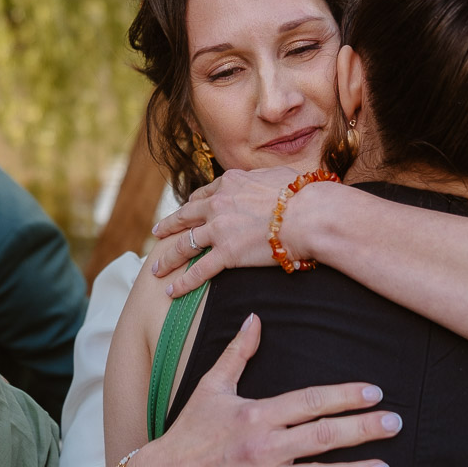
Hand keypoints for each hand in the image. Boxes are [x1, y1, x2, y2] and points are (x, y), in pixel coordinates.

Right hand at [124, 313, 398, 466]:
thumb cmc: (190, 430)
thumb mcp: (211, 387)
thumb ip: (237, 353)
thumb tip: (255, 318)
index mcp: (254, 414)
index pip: (309, 401)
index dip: (344, 396)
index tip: (374, 393)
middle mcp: (260, 448)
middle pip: (321, 437)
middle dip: (362, 430)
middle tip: (395, 424)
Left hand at [148, 167, 300, 296]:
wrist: (310, 214)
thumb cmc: (304, 194)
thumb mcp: (278, 175)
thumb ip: (264, 180)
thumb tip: (271, 182)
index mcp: (231, 182)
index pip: (204, 194)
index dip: (192, 205)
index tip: (186, 211)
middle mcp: (219, 203)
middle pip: (186, 216)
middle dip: (169, 226)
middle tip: (157, 233)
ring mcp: (220, 229)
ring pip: (185, 244)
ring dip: (169, 257)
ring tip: (158, 268)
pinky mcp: (226, 253)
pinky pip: (199, 270)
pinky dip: (183, 282)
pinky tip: (173, 290)